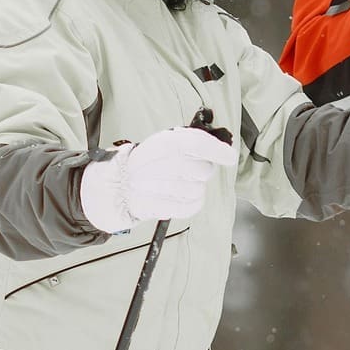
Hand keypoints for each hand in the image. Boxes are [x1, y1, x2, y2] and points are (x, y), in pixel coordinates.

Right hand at [78, 125, 239, 232]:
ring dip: (196, 188)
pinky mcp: (158, 206)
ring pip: (197, 189)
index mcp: (162, 143)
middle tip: (192, 170)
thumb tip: (225, 152)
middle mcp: (157, 163)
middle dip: (204, 171)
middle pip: (200, 169)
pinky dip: (193, 202)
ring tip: (182, 184)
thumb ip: (193, 143)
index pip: (194, 143)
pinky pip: (190, 206)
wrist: (120, 185)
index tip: (229, 157)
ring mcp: (155, 186)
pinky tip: (183, 196)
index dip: (215, 150)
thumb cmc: (151, 163)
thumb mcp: (166, 142)